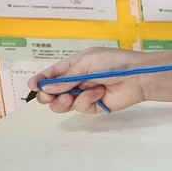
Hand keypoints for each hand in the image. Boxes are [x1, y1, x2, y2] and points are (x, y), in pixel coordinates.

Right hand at [27, 47, 149, 113]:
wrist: (139, 76)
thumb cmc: (114, 63)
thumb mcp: (86, 63)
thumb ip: (65, 77)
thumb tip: (44, 88)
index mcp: (75, 65)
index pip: (52, 74)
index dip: (41, 81)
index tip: (32, 86)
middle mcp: (78, 80)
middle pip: (52, 93)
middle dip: (47, 96)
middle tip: (48, 97)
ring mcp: (85, 94)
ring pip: (62, 104)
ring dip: (63, 101)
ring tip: (70, 96)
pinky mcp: (94, 106)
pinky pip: (80, 107)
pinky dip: (86, 100)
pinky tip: (98, 93)